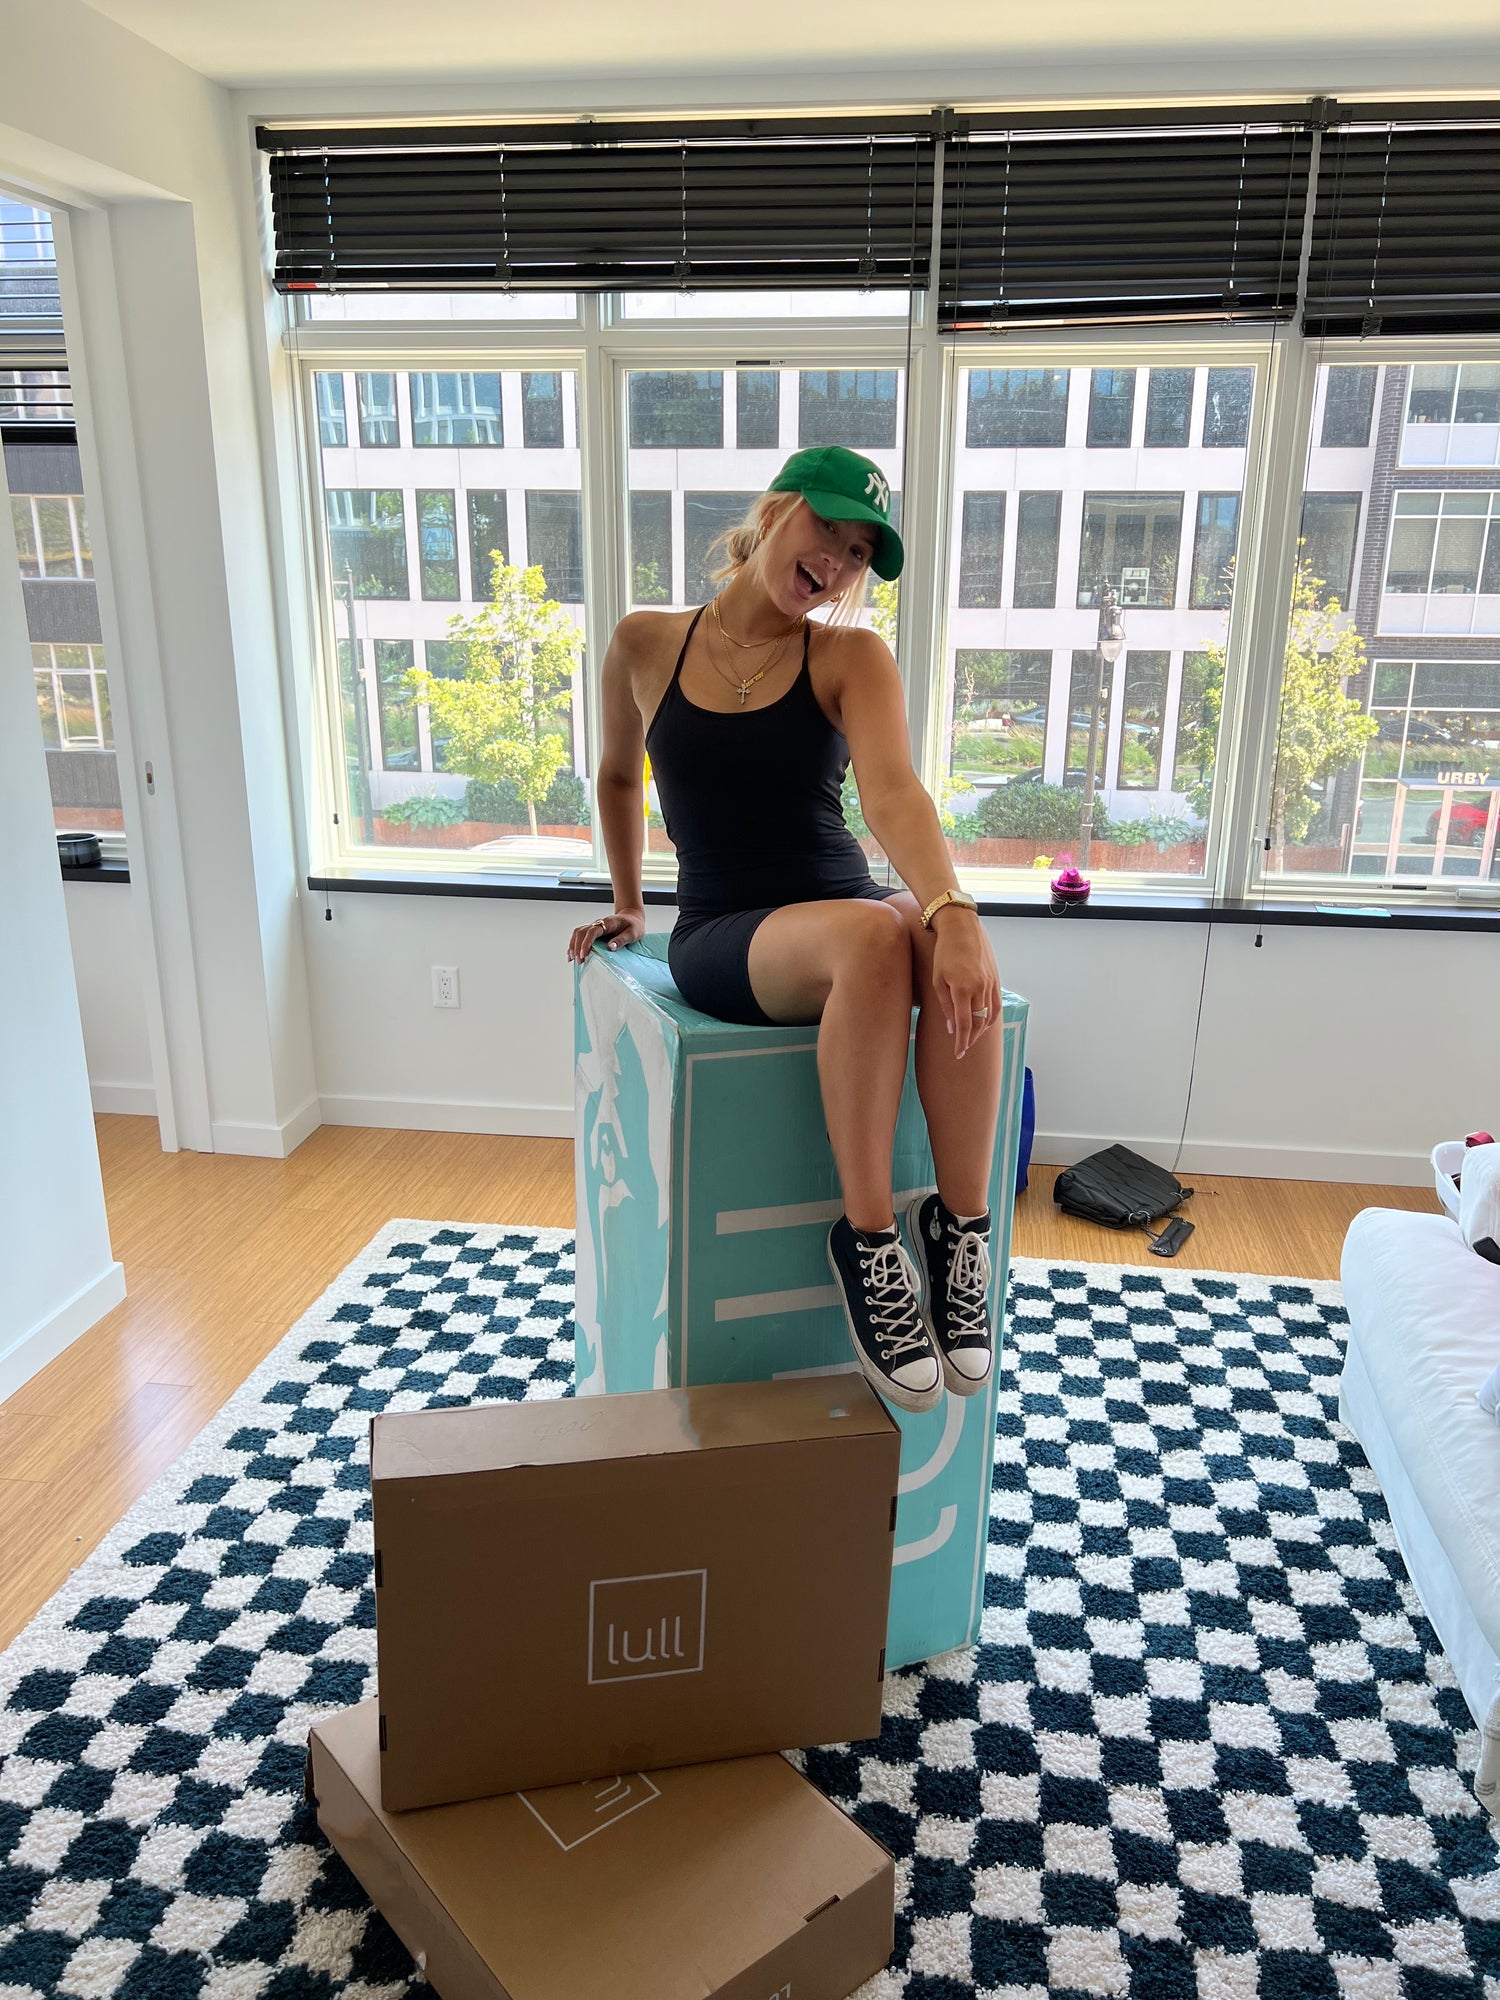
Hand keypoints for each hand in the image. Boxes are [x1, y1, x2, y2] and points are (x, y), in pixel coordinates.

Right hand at [566, 908, 645, 963]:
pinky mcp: (593, 931)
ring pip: (578, 933)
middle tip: (579, 961)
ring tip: (572, 959)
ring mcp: (594, 927)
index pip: (593, 931)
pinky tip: (571, 955)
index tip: (584, 954)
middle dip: (577, 947)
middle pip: (582, 932)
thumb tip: (610, 947)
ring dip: (573, 945)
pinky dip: (574, 944)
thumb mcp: (633, 933)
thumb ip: (622, 939)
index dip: (587, 942)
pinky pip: (579, 935)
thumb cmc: (634, 925)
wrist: (632, 917)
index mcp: (608, 923)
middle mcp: (599, 923)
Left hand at [930, 909, 999, 1060]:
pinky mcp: (996, 979)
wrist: (962, 929)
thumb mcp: (938, 980)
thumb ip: (945, 1006)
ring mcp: (990, 984)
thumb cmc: (944, 953)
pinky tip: (984, 1023)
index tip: (958, 1054)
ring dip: (981, 1030)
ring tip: (971, 1038)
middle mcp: (979, 988)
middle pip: (978, 1023)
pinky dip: (991, 1018)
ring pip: (989, 1016)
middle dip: (971, 1039)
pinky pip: (996, 1005)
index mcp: (962, 989)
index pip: (964, 1025)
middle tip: (963, 1048)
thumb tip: (952, 1028)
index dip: (961, 1042)